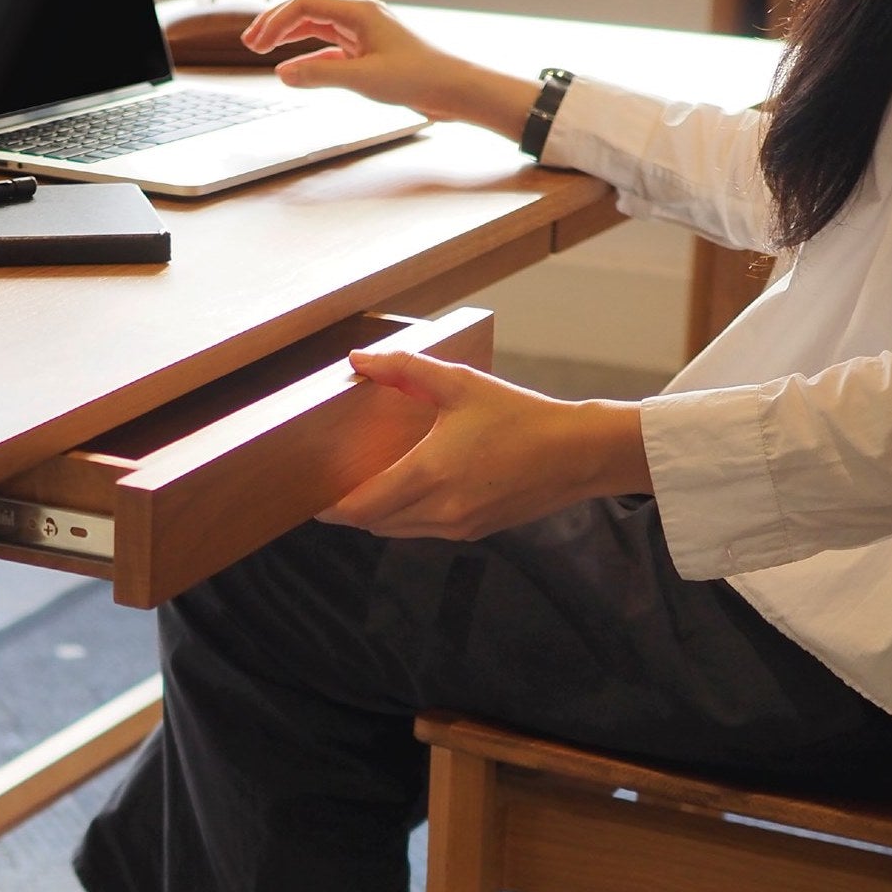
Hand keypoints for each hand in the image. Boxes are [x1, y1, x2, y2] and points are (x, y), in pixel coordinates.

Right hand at [242, 0, 455, 111]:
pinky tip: (294, 69)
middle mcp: (359, 16)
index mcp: (358, 12)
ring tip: (263, 51)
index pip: (305, 5)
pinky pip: (329, 50)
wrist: (451, 88)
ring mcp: (363, 33)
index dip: (276, 22)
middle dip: (276, 25)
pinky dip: (309, 58)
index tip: (256, 44)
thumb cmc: (417, 77)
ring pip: (316, 28)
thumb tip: (283, 73)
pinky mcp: (367, 52)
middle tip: (250, 43)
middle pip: (307, 11)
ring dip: (289, 38)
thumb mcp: (363, 79)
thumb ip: (320, 76)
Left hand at [320, 349, 650, 539]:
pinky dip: (407, 516)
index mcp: (429, 475)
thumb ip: (406, 369)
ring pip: (396, 531)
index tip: (312, 497)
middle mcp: (439, 510)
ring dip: (378, 514)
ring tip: (370, 486)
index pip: (360, 507)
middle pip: (372, 524)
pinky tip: (412, 489)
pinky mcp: (473, 533)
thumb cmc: (522, 417)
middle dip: (351, 509)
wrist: (579, 454)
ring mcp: (456, 527)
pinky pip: (422, 531)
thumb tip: (360, 358)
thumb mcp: (461, 384)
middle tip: (336, 486)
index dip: (330, 507)